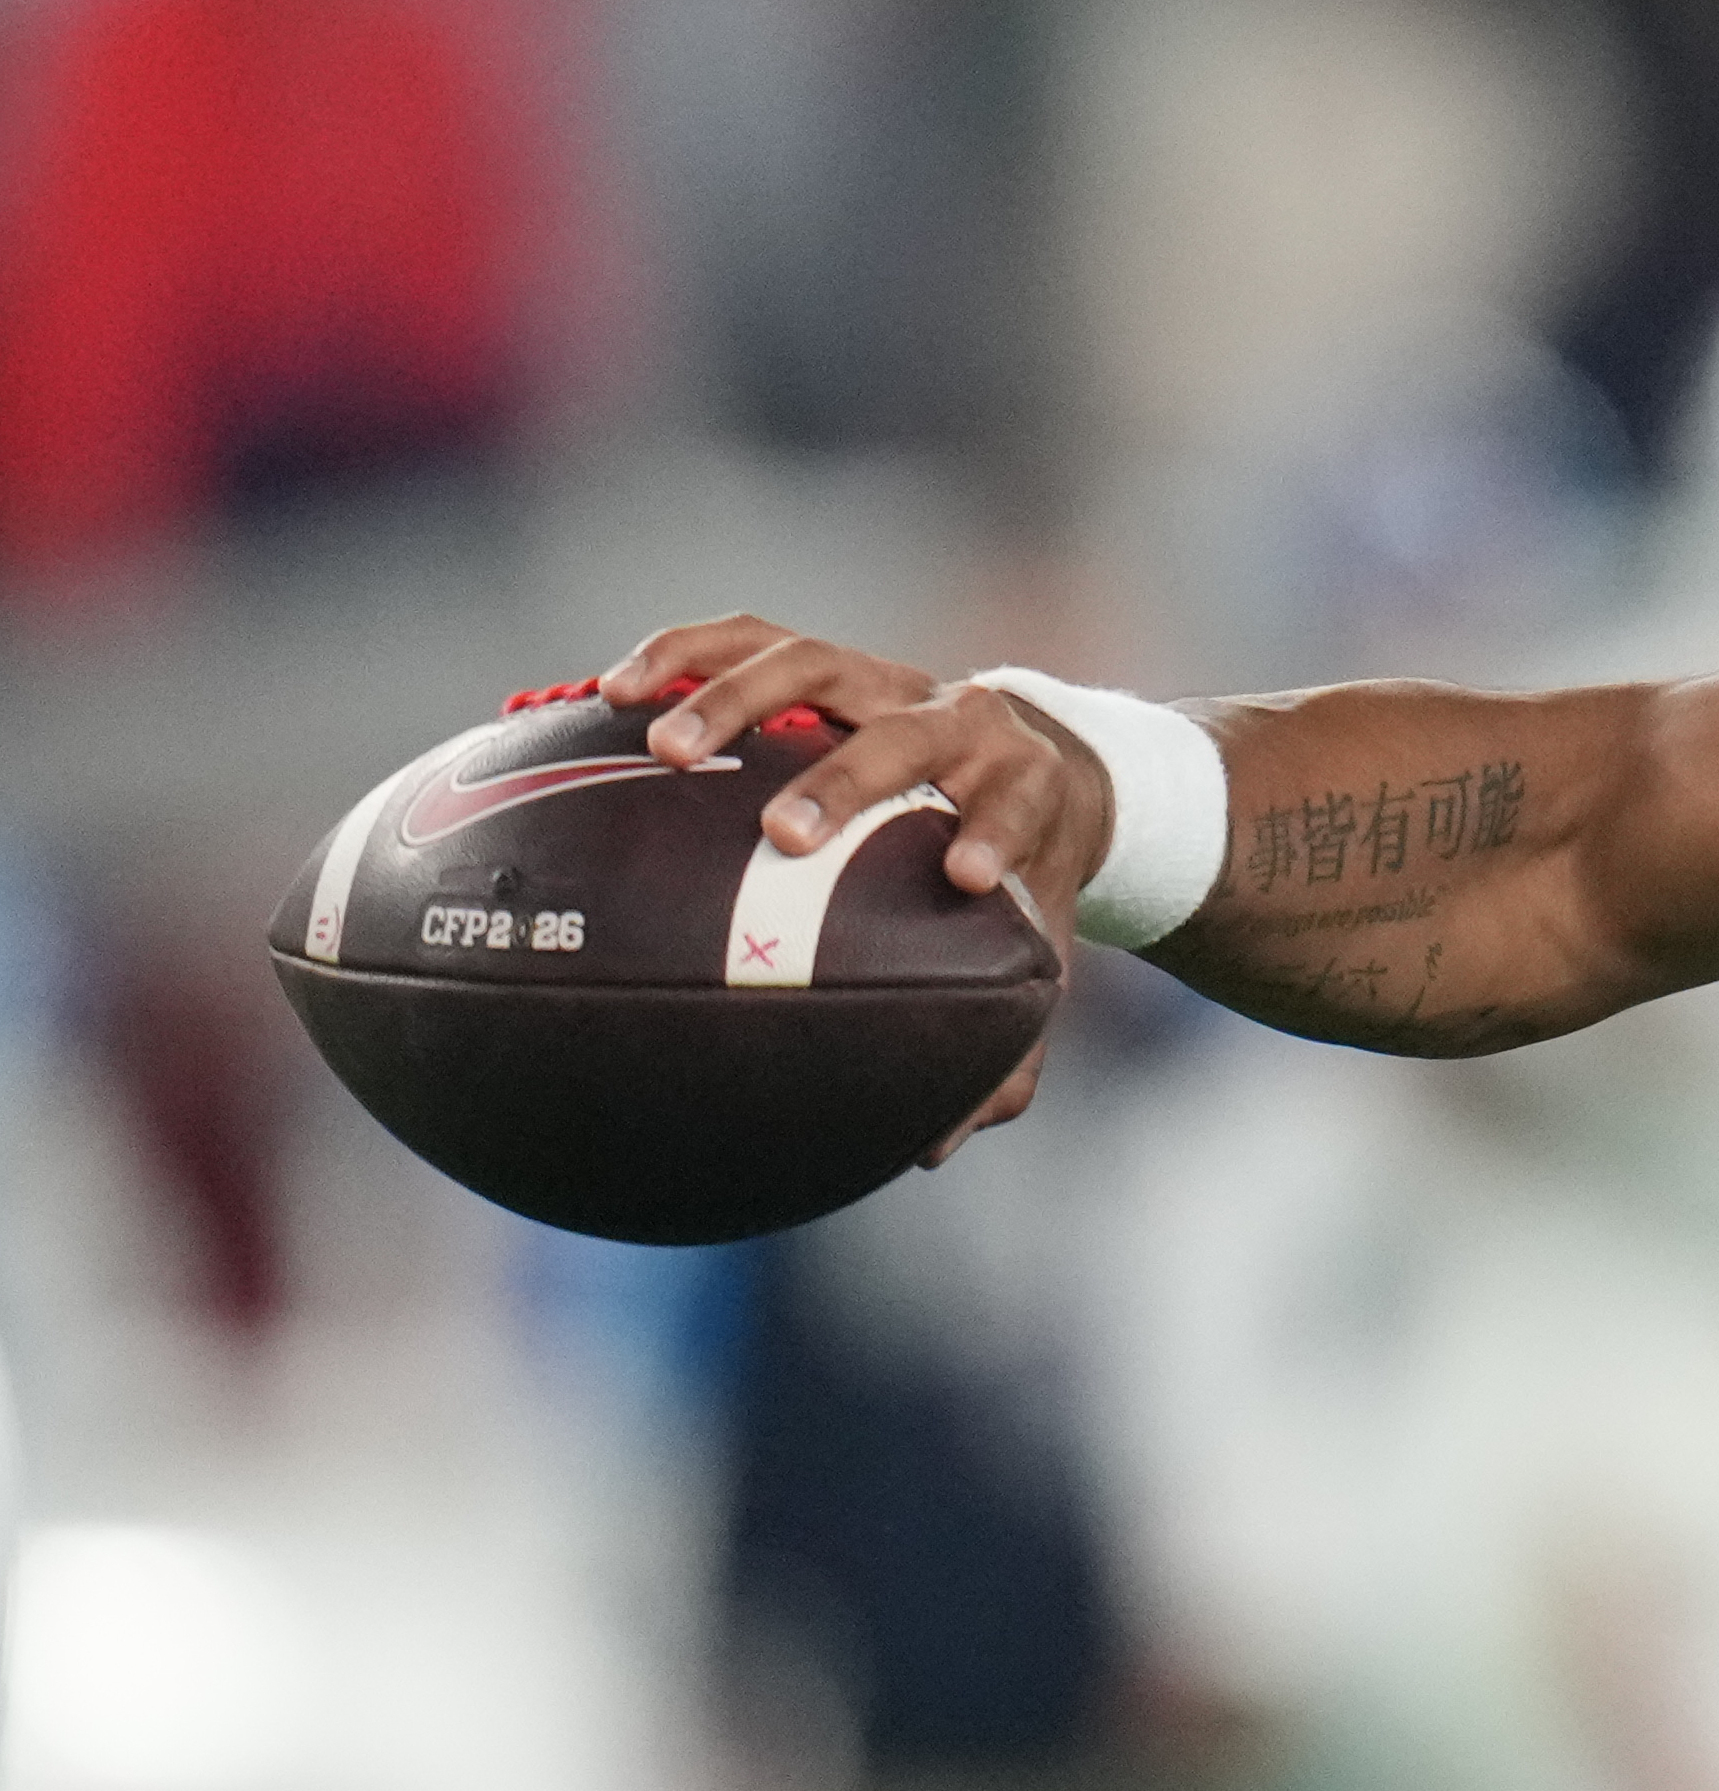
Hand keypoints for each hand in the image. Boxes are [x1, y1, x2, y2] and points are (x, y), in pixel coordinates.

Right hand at [599, 614, 1111, 1157]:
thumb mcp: (1033, 953)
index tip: (964, 877)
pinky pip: (742, 641)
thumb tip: (932, 1149)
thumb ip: (999, 1050)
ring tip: (653, 740)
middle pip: (903, 735)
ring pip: (810, 664)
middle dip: (845, 779)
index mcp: (1021, 791)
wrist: (1045, 768)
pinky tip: (600, 697)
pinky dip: (677, 656)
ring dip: (733, 695)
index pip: (1019, 807)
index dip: (997, 834)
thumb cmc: (1024, 880)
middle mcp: (955, 723)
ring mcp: (883, 681)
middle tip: (782, 835)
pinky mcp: (822, 663)